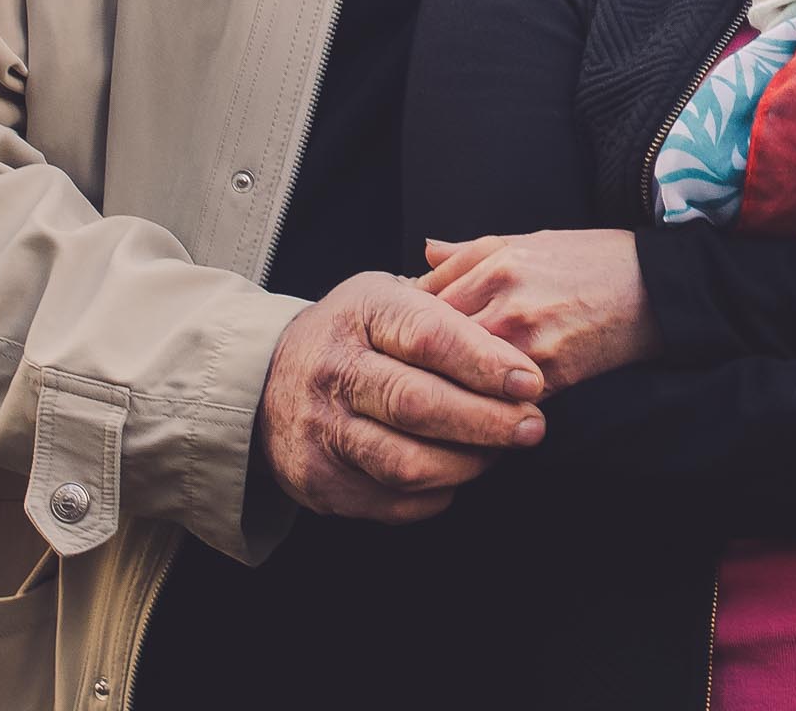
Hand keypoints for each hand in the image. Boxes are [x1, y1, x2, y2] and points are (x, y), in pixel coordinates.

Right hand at [255, 270, 545, 522]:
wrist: (264, 378)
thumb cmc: (356, 334)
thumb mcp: (391, 294)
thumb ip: (452, 301)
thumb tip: (519, 328)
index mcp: (361, 312)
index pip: (428, 336)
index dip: (485, 362)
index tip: (530, 382)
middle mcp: (334, 370)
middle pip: (418, 404)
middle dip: (486, 421)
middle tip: (531, 427)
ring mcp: (320, 429)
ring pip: (405, 462)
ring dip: (466, 463)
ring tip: (498, 452)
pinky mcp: (318, 480)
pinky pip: (391, 501)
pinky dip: (436, 494)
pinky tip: (456, 474)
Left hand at [418, 230, 664, 391]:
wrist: (656, 287)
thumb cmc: (592, 259)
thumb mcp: (530, 240)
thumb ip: (470, 252)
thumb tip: (423, 253)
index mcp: (496, 265)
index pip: (423, 304)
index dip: (408, 325)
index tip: (402, 338)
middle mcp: (506, 305)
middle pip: (434, 347)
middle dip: (419, 362)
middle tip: (408, 376)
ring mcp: (528, 345)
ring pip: (461, 379)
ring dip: (448, 390)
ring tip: (436, 399)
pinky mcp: (552, 378)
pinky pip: (499, 402)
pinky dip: (485, 407)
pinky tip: (479, 410)